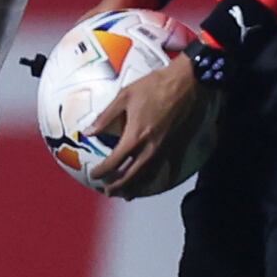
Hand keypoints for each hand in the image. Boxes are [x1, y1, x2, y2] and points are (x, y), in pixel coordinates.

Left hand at [87, 49, 210, 198]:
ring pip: (150, 175)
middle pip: (132, 175)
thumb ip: (105, 117)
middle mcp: (151, 147)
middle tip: (107, 192)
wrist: (188, 82)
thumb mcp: (123, 96)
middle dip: (118, 186)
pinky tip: (156, 184)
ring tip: (126, 194)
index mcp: (135, 136)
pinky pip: (170, 168)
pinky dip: (161, 178)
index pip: (114, 161)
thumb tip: (88, 132)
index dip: (102, 171)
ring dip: (136, 187)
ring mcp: (167, 148)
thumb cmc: (153, 85)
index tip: (94, 176)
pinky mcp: (179, 145)